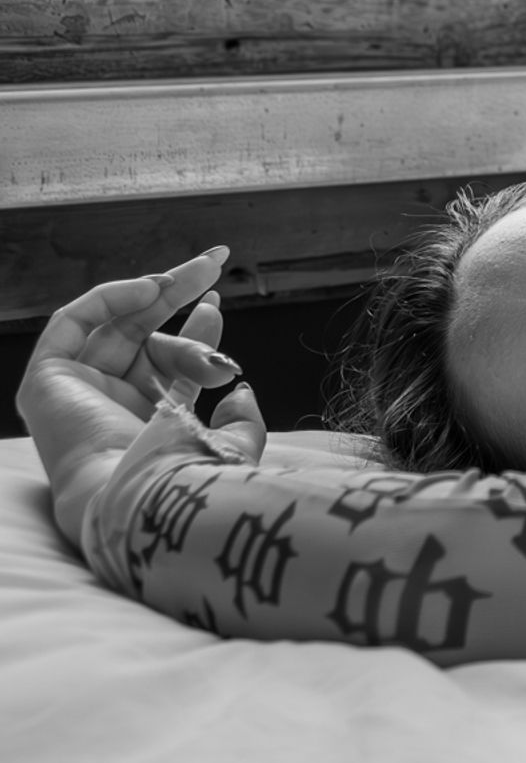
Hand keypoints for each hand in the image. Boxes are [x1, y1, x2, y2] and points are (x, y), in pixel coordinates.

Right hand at [14, 249, 249, 548]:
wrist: (135, 498)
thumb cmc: (181, 484)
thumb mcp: (227, 448)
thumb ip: (240, 423)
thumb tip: (241, 389)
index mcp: (148, 426)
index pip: (169, 367)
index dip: (195, 332)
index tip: (219, 303)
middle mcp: (109, 407)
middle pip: (144, 337)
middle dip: (179, 297)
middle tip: (216, 263)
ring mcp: (76, 393)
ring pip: (120, 328)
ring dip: (159, 294)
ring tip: (201, 278)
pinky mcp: (46, 379)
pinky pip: (71, 322)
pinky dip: (110, 297)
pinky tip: (151, 288)